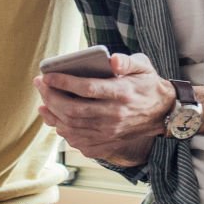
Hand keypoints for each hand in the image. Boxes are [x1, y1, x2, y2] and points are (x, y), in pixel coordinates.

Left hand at [34, 54, 173, 162]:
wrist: (163, 113)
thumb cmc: (148, 85)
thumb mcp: (143, 66)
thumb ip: (126, 61)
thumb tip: (111, 60)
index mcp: (122, 93)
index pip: (88, 89)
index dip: (64, 82)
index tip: (47, 76)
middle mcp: (114, 115)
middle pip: (74, 110)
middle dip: (51, 96)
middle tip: (40, 84)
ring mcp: (110, 132)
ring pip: (72, 127)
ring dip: (53, 114)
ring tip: (43, 100)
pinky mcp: (107, 143)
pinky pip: (78, 140)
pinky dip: (63, 130)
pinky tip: (56, 119)